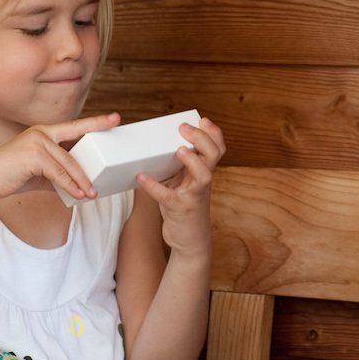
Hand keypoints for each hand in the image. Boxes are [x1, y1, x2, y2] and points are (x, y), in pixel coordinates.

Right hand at [0, 113, 119, 202]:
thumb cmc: (11, 175)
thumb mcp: (39, 173)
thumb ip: (58, 174)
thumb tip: (78, 186)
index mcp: (44, 132)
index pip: (74, 126)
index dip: (95, 122)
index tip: (114, 118)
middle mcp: (41, 132)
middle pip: (76, 137)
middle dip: (97, 139)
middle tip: (116, 140)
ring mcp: (37, 142)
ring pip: (69, 162)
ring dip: (82, 180)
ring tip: (92, 193)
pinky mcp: (33, 156)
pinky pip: (58, 173)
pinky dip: (70, 185)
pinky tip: (78, 194)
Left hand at [137, 117, 224, 256]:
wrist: (190, 240)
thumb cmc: (184, 205)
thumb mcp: (184, 182)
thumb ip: (176, 165)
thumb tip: (151, 143)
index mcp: (204, 170)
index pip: (217, 147)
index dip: (213, 132)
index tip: (202, 120)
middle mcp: (203, 180)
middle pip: (214, 154)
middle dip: (202, 138)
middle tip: (183, 128)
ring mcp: (194, 195)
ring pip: (204, 175)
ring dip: (193, 161)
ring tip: (179, 150)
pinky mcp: (180, 209)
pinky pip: (168, 196)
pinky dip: (154, 186)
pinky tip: (141, 178)